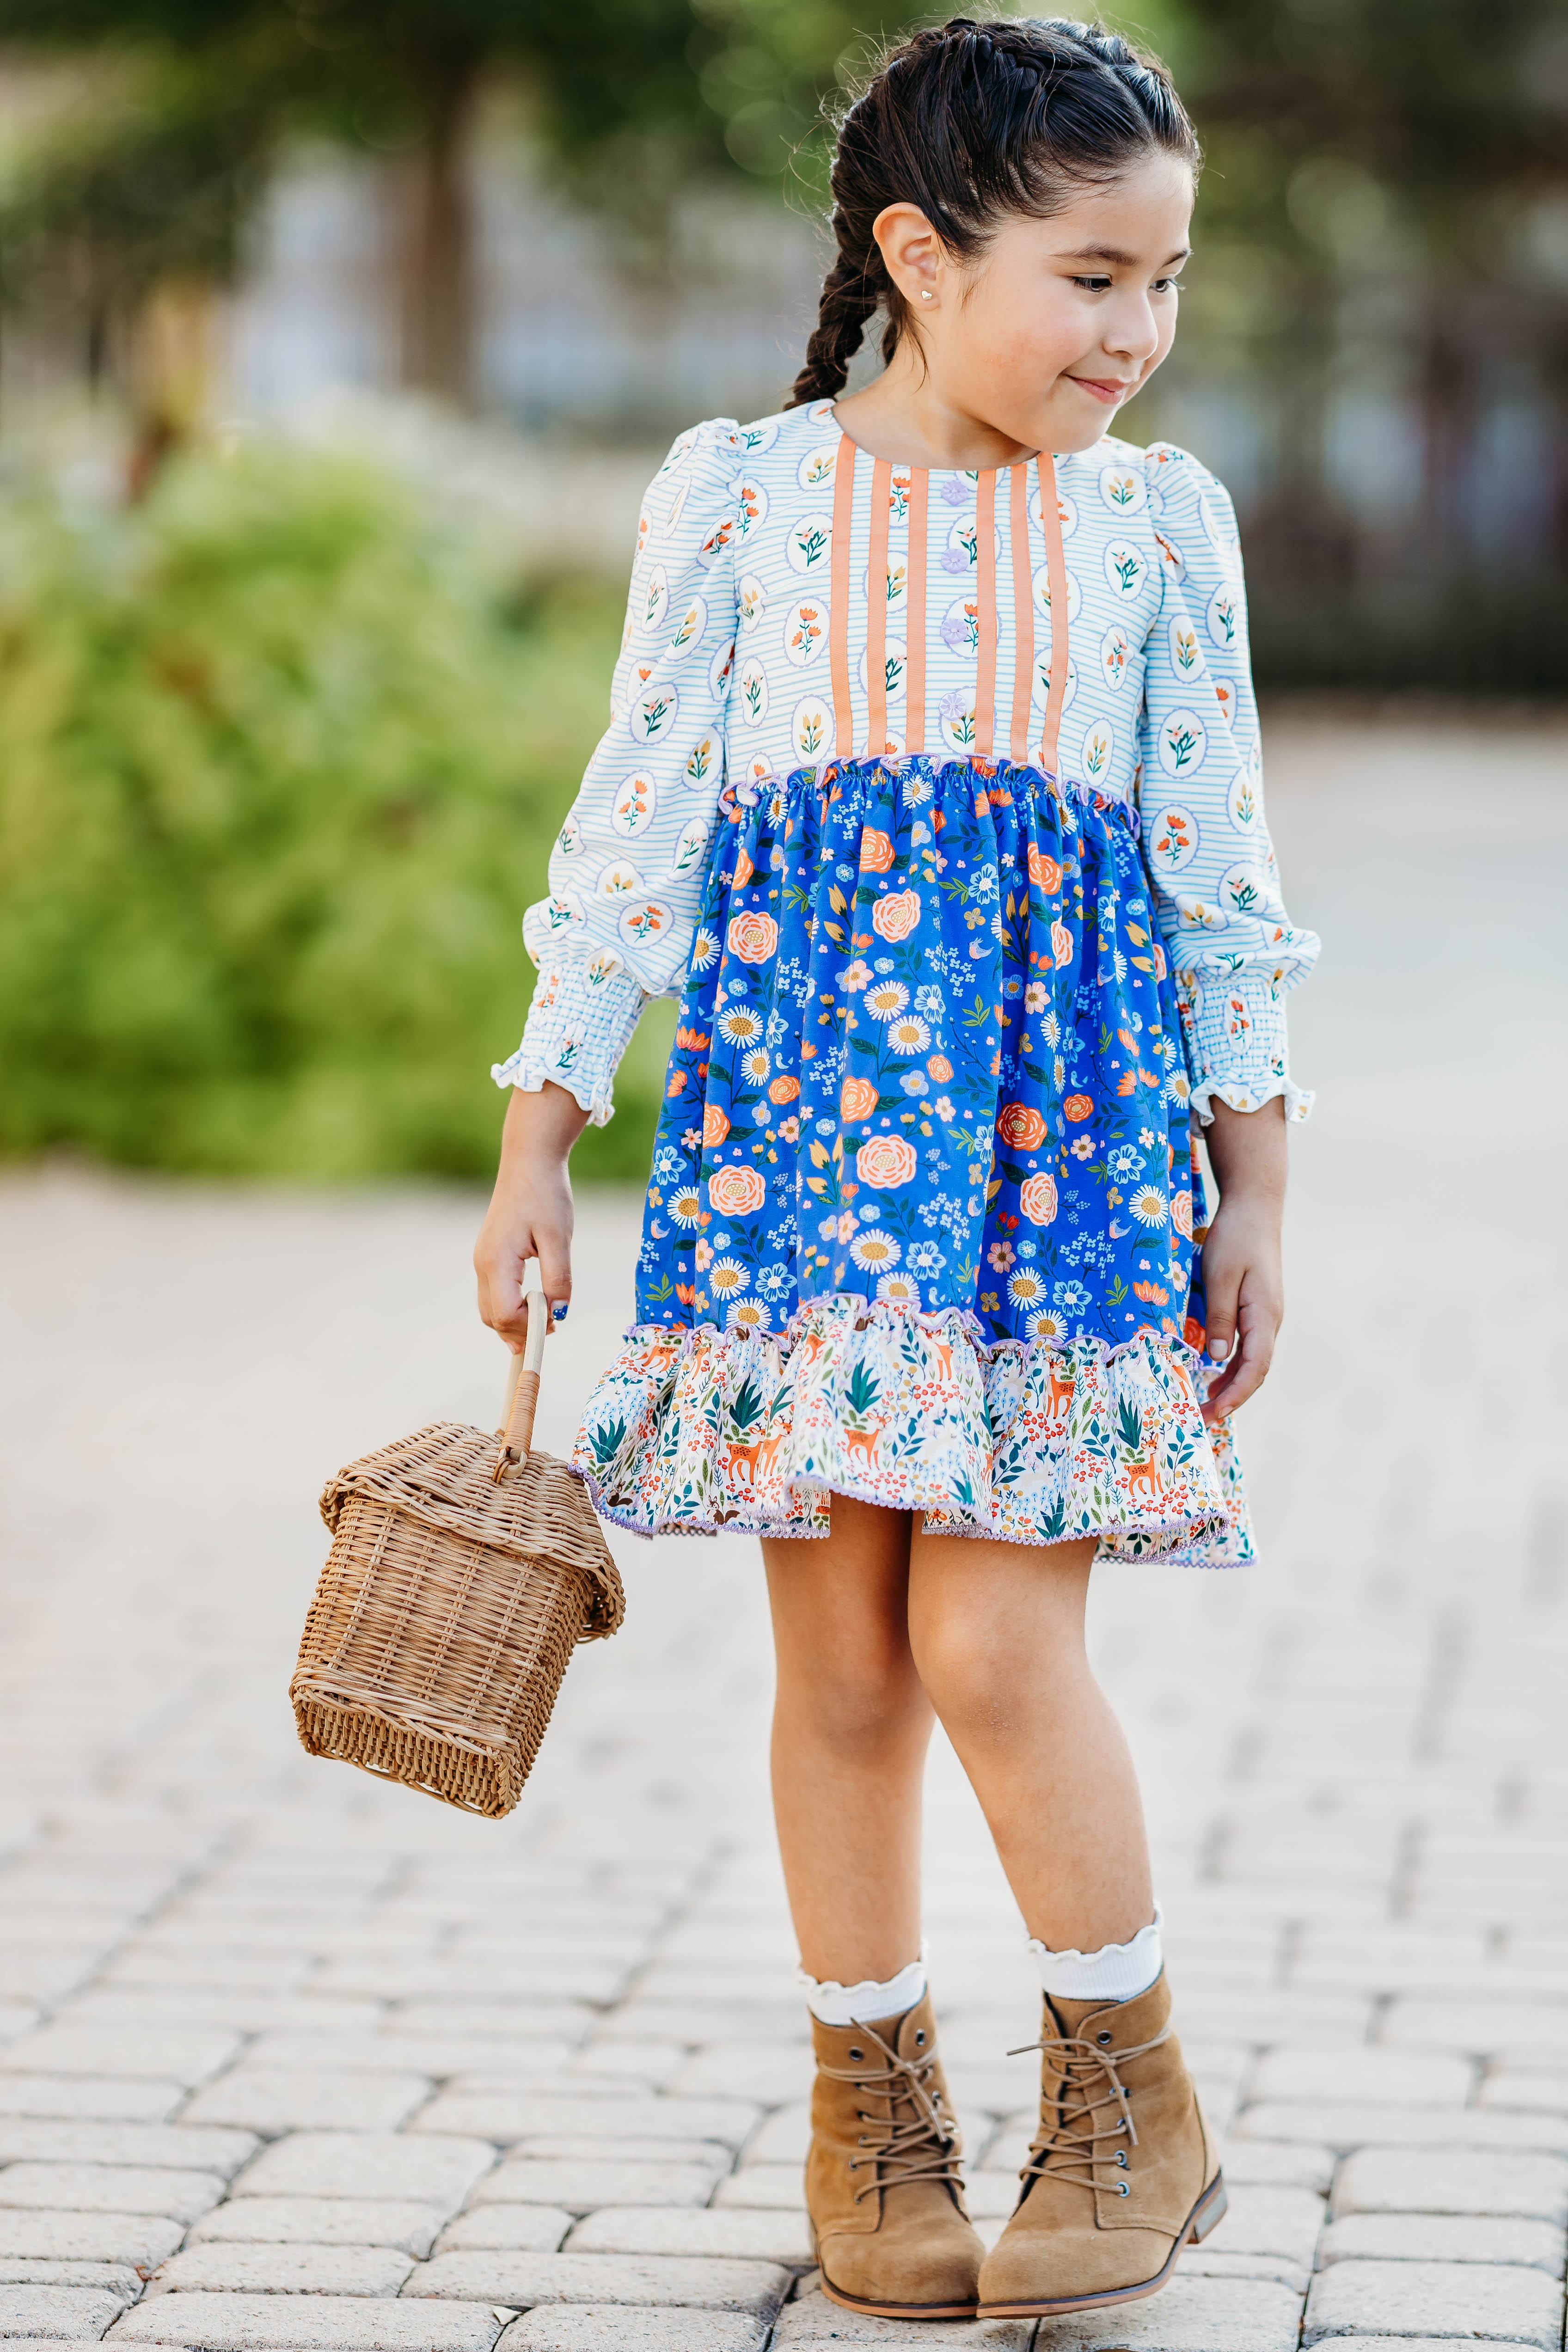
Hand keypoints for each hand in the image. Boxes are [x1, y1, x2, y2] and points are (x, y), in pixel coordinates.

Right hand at [474, 1083, 589, 1351]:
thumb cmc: (546, 1195)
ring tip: (546, 1321)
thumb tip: (560, 1315)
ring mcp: (483, 1260)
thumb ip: (558, 1278)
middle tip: (553, 1329)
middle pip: (492, 1317)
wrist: (529, 1162)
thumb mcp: (558, 1238)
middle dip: (520, 1331)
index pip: (505, 1313)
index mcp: (497, 1261)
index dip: (529, 1326)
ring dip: (514, 1322)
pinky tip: (532, 1306)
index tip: (556, 1324)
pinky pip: (493, 1293)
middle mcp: (482, 1264)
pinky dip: (509, 1307)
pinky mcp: (489, 1255)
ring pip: (489, 1309)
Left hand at [1197, 1096, 1286, 1426]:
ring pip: (1251, 1360)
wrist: (1255, 1207)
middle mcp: (1270, 1320)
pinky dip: (1230, 1364)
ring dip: (1230, 1384)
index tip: (1213, 1415)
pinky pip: (1246, 1345)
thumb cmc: (1236, 1238)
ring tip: (1204, 1404)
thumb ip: (1219, 1317)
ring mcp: (1265, 1315)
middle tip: (1202, 1418)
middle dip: (1231, 1398)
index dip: (1235, 1396)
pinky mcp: (1255, 1308)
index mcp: (1264, 1315)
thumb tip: (1217, 1358)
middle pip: (1255, 1370)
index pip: (1254, 1368)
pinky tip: (1212, 1372)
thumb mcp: (1220, 1276)